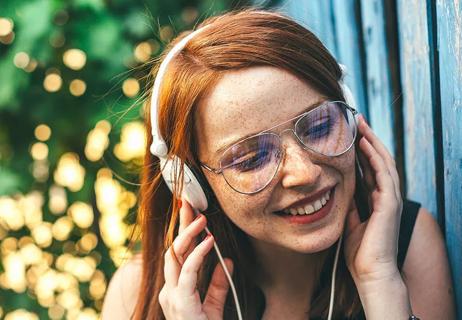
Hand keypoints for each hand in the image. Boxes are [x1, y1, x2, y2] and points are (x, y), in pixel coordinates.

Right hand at [159, 199, 232, 319]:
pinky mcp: (181, 302)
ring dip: (188, 234)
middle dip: (181, 224)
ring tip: (201, 218)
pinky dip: (197, 255)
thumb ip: (218, 284)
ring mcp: (172, 296)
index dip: (184, 232)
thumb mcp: (214, 306)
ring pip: (175, 256)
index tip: (191, 211)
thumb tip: (229, 261)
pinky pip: (187, 273)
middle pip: (172, 249)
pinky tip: (209, 242)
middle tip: (189, 202)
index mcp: (174, 289)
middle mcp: (169, 290)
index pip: (178, 254)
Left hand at [343, 115, 402, 285]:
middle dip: (367, 139)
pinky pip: (384, 175)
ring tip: (360, 124)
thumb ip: (349, 205)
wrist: (370, 273)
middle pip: (378, 159)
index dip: (361, 149)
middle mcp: (385, 196)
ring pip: (383, 162)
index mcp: (376, 199)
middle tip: (356, 120)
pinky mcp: (390, 204)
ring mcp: (390, 199)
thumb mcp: (350, 222)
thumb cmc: (360, 252)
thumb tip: (338, 192)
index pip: (369, 167)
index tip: (349, 133)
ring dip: (371, 142)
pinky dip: (374, 158)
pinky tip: (364, 145)